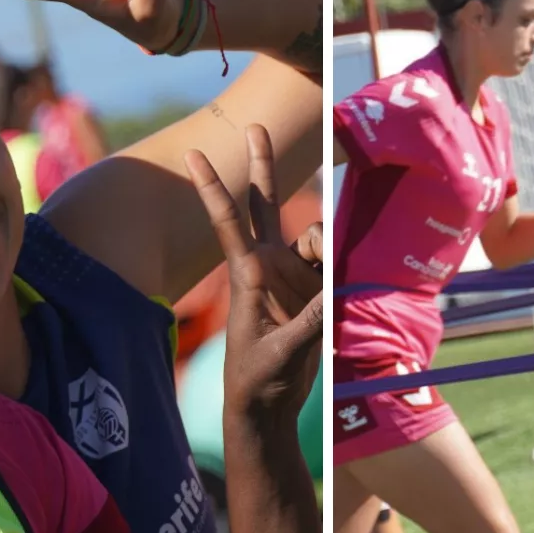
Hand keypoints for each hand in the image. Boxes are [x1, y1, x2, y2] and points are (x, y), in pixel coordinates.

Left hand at [186, 125, 324, 419]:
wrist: (266, 406)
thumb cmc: (258, 381)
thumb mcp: (281, 353)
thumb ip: (309, 321)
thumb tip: (332, 289)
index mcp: (248, 276)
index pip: (229, 223)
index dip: (213, 187)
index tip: (193, 155)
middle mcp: (268, 266)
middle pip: (265, 203)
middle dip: (262, 165)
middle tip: (255, 126)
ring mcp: (292, 276)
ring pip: (314, 235)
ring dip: (325, 249)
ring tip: (326, 294)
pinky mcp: (312, 290)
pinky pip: (332, 262)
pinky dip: (340, 268)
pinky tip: (340, 294)